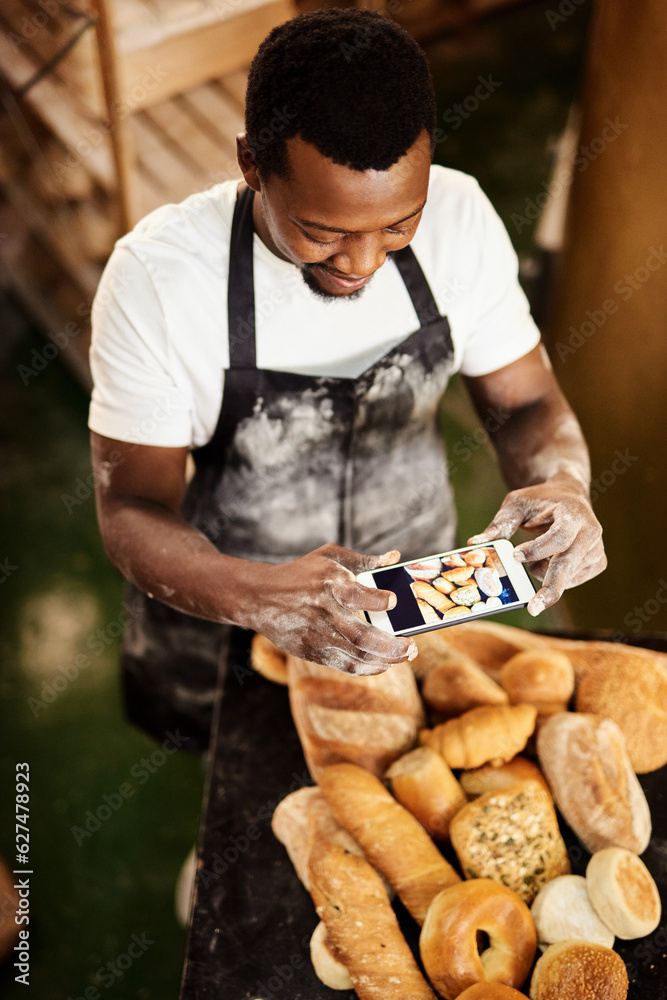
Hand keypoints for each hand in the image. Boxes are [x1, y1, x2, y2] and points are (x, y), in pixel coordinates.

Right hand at [246, 543, 417, 674]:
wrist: (260, 597)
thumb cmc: (301, 573)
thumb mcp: (329, 556)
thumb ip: (363, 559)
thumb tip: (395, 556)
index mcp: (328, 583)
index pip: (356, 595)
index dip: (378, 601)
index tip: (393, 602)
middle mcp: (323, 612)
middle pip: (362, 636)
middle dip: (392, 645)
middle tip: (412, 645)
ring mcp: (316, 635)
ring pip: (356, 656)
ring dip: (386, 659)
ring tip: (405, 655)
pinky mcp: (311, 651)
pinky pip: (344, 665)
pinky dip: (367, 668)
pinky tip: (383, 663)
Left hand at [468, 477, 605, 615]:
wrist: (568, 496)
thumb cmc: (539, 501)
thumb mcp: (516, 505)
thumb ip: (499, 525)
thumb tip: (473, 544)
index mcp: (574, 513)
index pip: (559, 537)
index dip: (538, 549)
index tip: (515, 556)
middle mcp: (590, 532)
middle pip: (569, 565)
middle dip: (550, 588)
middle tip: (533, 608)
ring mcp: (597, 549)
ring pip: (566, 576)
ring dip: (543, 572)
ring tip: (533, 552)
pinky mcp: (597, 563)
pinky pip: (573, 580)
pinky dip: (555, 576)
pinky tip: (549, 559)